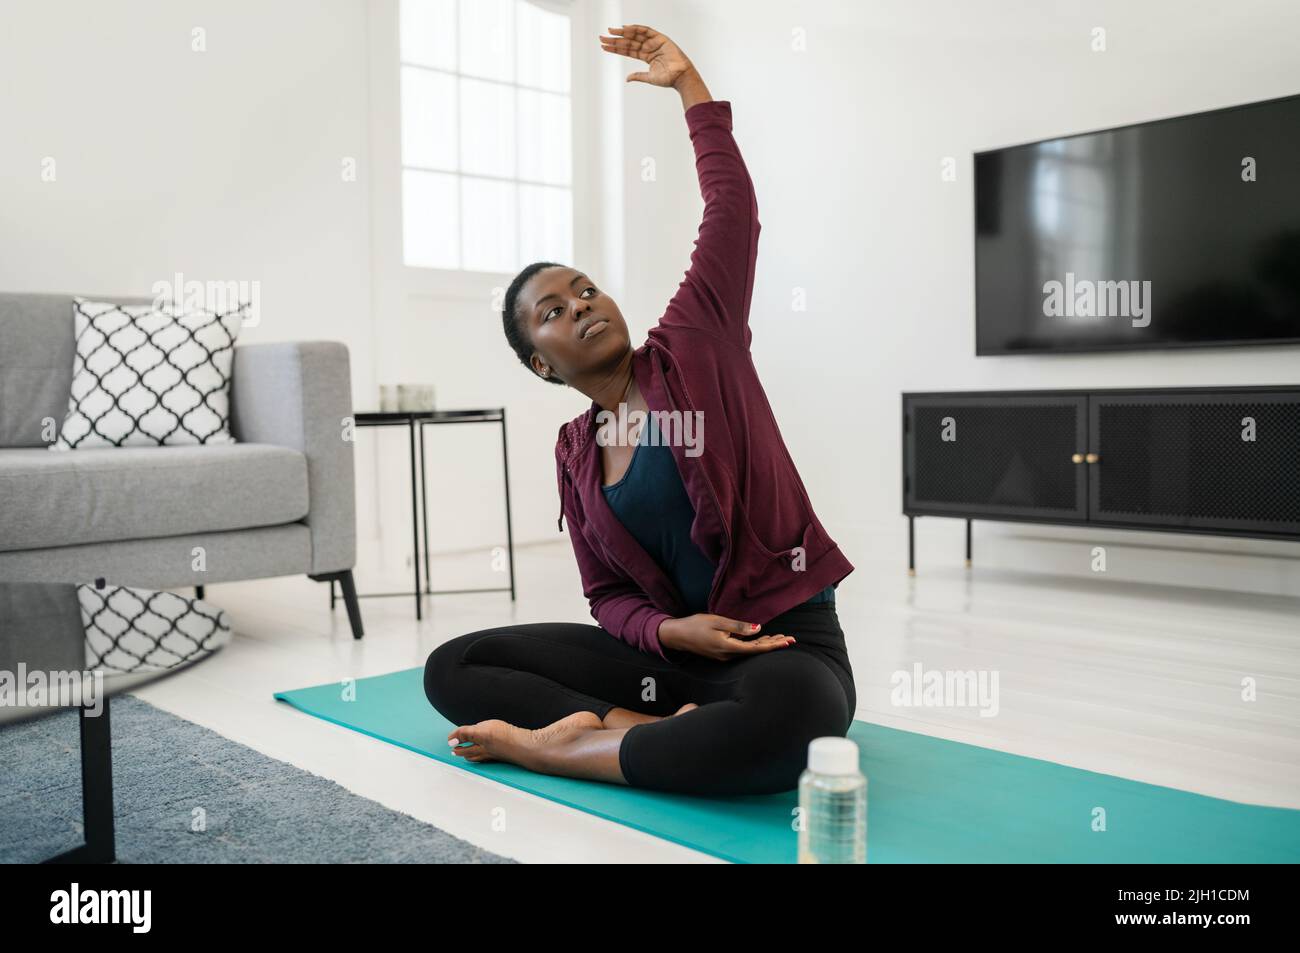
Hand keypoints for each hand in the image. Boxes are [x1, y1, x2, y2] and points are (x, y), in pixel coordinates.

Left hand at [599, 24, 695, 87]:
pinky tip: (625, 28)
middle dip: (615, 40)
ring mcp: (654, 42)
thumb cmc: (668, 79)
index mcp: (646, 56)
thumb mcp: (650, 78)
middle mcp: (648, 48)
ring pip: (635, 36)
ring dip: (622, 33)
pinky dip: (636, 28)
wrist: (681, 76)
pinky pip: (646, 31)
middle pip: (629, 42)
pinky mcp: (660, 38)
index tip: (604, 46)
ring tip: (610, 31)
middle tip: (602, 37)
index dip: (616, 48)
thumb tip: (627, 78)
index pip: (628, 50)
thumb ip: (638, 76)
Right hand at [658, 614, 795, 660]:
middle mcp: (729, 655)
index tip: (787, 641)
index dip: (773, 645)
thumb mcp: (716, 621)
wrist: (677, 635)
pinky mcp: (723, 652)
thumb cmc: (695, 625)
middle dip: (774, 644)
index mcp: (728, 647)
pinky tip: (763, 640)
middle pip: (756, 651)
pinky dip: (755, 644)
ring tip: (781, 638)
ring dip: (766, 644)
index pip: (757, 648)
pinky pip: (744, 650)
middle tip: (792, 639)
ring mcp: (725, 656)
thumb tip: (758, 629)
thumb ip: (737, 626)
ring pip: (751, 651)